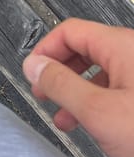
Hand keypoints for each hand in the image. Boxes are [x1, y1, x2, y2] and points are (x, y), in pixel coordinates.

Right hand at [23, 17, 133, 156]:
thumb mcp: (98, 111)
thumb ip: (61, 84)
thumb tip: (35, 65)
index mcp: (122, 46)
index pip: (70, 31)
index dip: (46, 50)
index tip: (33, 72)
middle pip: (85, 49)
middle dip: (60, 72)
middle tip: (44, 92)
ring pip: (101, 72)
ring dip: (78, 92)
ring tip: (65, 117)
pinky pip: (118, 88)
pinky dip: (99, 103)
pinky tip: (93, 125)